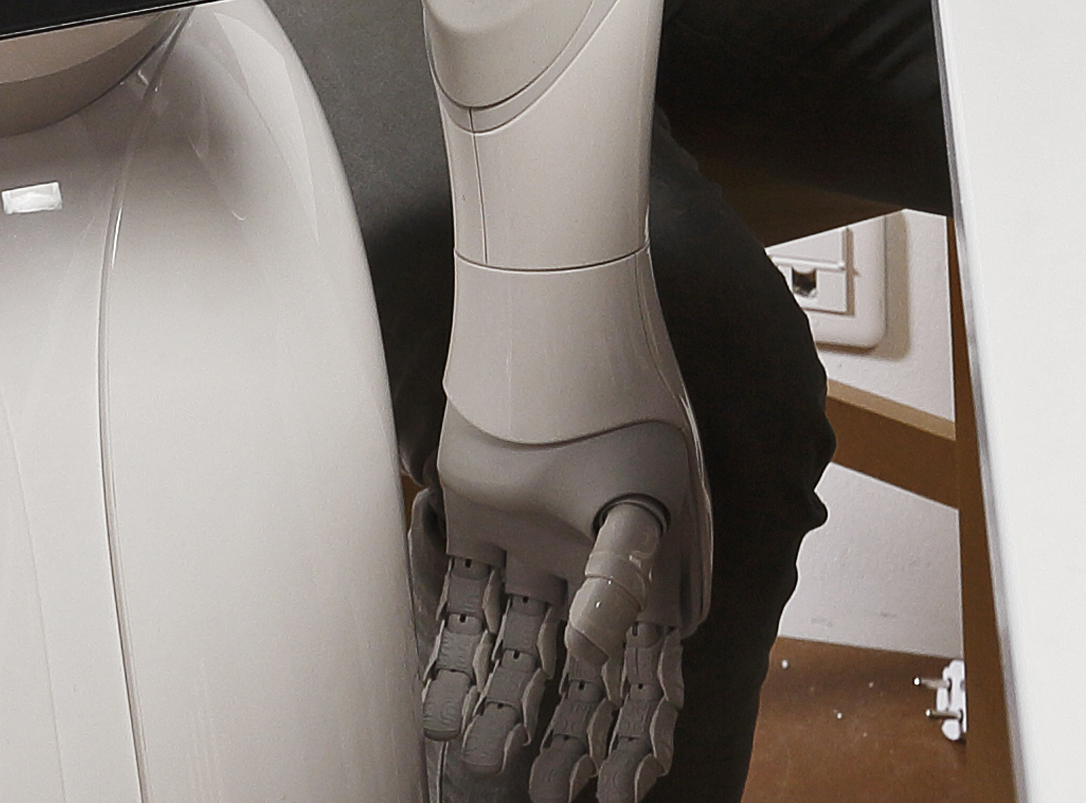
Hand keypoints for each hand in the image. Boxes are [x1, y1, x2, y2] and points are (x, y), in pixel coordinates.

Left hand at [419, 414, 697, 800]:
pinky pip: (462, 607)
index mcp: (647, 565)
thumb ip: (621, 579)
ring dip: (505, 706)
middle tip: (554, 794)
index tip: (627, 787)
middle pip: (580, 672)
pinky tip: (438, 711)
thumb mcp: (639, 501)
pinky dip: (453, 658)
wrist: (549, 329)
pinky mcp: (477, 529)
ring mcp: (531, 550)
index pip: (647, 666)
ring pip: (519, 650)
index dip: (638, 728)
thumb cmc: (617, 405)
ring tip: (484, 763)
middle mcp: (589, 567)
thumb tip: (589, 652)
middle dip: (571, 734)